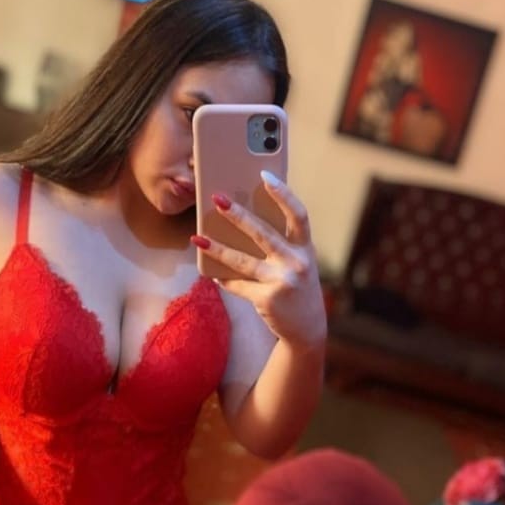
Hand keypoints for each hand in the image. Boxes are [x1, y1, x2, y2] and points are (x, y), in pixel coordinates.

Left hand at [191, 171, 326, 349]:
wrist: (307, 328)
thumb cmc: (297, 286)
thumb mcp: (297, 262)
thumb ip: (281, 244)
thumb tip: (241, 219)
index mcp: (306, 248)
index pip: (298, 214)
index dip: (283, 194)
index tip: (264, 176)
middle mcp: (297, 263)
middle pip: (264, 233)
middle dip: (238, 215)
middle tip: (217, 199)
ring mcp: (282, 282)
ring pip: (243, 261)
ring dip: (218, 248)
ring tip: (198, 237)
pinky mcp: (267, 300)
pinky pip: (238, 285)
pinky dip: (224, 279)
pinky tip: (211, 272)